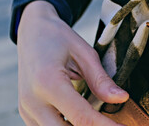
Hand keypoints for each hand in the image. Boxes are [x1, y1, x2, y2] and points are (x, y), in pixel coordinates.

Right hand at [17, 0, 127, 125]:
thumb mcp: (85, 54)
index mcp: (48, 82)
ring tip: (101, 121)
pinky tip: (83, 120)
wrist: (32, 32)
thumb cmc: (60, 38)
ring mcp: (26, 109)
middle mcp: (32, 100)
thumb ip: (101, 80)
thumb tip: (122, 99)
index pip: (82, 117)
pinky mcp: (26, 112)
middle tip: (114, 125)